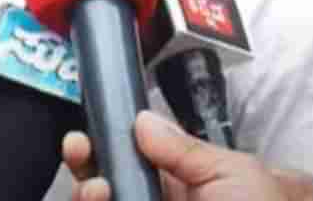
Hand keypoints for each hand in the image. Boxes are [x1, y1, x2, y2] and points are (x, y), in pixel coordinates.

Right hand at [62, 111, 292, 200]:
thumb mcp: (233, 174)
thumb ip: (184, 150)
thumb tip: (143, 120)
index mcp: (179, 188)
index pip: (129, 164)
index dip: (102, 148)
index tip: (84, 137)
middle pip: (105, 188)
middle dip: (85, 168)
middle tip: (79, 152)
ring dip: (86, 196)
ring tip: (97, 189)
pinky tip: (98, 198)